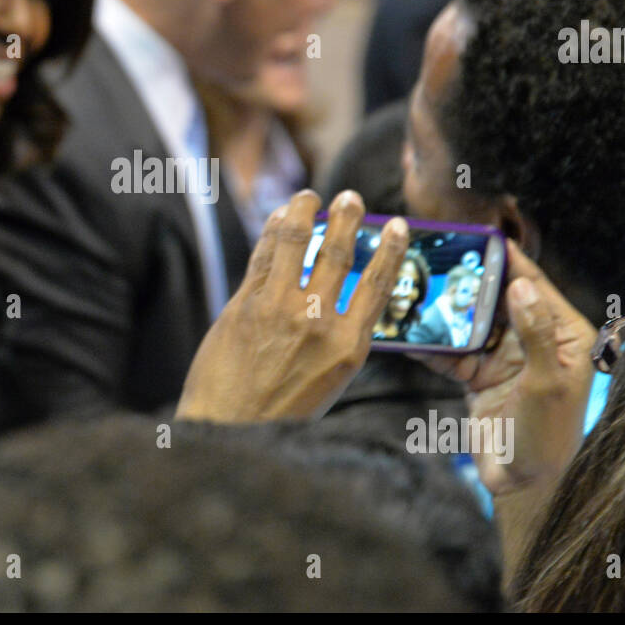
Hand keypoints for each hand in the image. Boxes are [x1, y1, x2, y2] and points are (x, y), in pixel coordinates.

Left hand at [176, 189, 406, 422]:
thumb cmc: (281, 413)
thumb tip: (341, 298)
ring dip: (303, 210)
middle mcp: (317, 321)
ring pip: (295, 242)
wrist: (228, 429)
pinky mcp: (245, 303)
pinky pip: (263, 255)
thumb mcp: (330, 381)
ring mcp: (278, 308)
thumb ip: (338, 338)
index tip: (395, 225)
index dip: (388, 249)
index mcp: (348, 346)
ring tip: (308, 196)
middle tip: (349, 197)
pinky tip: (279, 218)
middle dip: (345, 217)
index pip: (376, 284)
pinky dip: (272, 230)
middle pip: (336, 253)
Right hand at [413, 242, 595, 497]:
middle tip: (432, 257)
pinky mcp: (478, 376)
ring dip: (442, 309)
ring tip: (413, 287)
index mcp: (561, 333)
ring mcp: (503, 357)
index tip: (477, 235)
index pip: (531, 284)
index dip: (505, 259)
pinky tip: (407, 330)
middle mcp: (532, 339)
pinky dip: (430, 342)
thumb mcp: (548, 383)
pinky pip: (450, 350)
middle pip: (493, 297)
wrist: (525, 486)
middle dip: (464, 279)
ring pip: (468, 320)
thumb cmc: (550, 437)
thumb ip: (535, 333)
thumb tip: (521, 284)